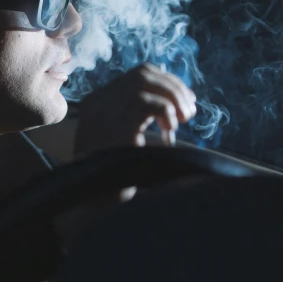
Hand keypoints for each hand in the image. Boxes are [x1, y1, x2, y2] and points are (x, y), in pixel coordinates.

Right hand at [55, 63, 196, 246]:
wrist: (93, 208)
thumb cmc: (115, 179)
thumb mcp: (127, 142)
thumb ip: (141, 120)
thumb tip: (178, 98)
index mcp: (97, 105)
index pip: (136, 76)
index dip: (166, 83)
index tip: (184, 103)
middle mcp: (97, 104)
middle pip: (142, 74)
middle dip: (174, 87)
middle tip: (189, 112)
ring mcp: (103, 114)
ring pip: (144, 81)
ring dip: (172, 97)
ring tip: (184, 119)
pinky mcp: (114, 127)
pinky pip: (146, 102)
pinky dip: (165, 112)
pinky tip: (170, 132)